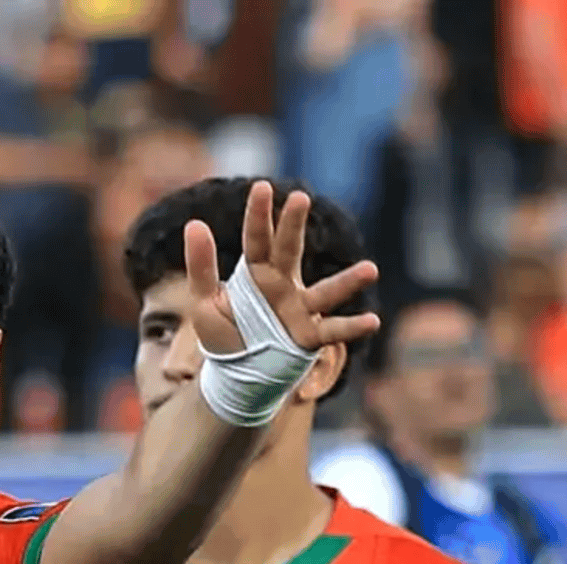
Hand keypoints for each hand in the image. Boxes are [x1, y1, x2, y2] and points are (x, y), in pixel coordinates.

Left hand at [184, 180, 379, 357]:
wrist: (236, 375)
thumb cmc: (224, 335)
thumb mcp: (204, 301)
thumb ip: (201, 266)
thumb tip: (194, 223)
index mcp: (256, 273)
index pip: (257, 239)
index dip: (259, 214)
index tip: (262, 187)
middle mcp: (282, 285)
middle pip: (290, 251)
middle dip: (295, 225)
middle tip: (301, 198)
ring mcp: (299, 309)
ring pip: (326, 292)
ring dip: (348, 282)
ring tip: (371, 269)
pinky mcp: (308, 337)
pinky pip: (333, 331)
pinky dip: (352, 327)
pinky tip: (372, 321)